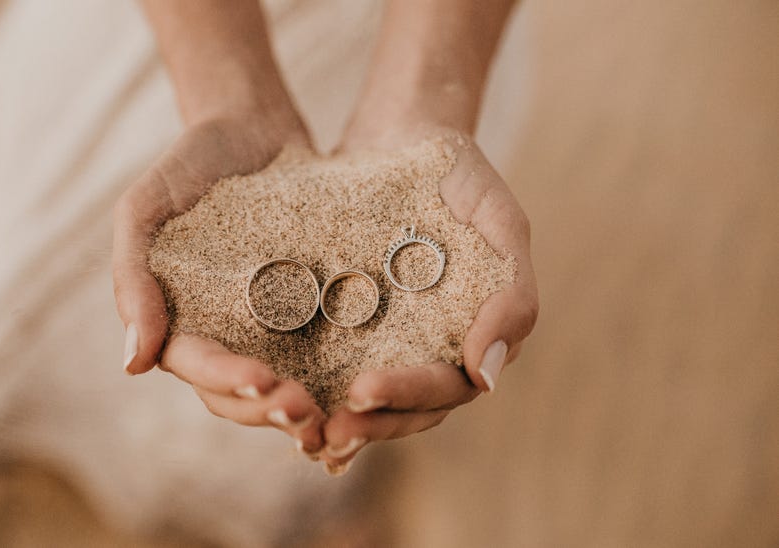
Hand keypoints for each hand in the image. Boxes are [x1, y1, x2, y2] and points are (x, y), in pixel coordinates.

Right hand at [113, 112, 327, 452]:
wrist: (250, 127)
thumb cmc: (187, 163)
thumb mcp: (145, 208)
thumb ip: (132, 278)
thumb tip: (133, 365)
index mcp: (179, 319)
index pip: (198, 366)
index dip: (227, 381)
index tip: (262, 383)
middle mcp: (224, 331)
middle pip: (240, 392)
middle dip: (269, 409)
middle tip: (307, 415)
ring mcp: (267, 324)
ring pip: (281, 384)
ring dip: (303, 408)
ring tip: (334, 417)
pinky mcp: (310, 307)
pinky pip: (321, 349)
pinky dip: (336, 375)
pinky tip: (364, 388)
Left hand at [320, 128, 538, 472]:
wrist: (404, 132)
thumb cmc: (461, 174)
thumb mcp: (500, 222)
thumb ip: (512, 296)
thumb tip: (487, 378)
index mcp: (474, 334)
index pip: (448, 387)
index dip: (408, 396)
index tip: (363, 392)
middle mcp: (432, 346)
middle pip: (406, 409)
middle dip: (367, 425)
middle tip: (325, 434)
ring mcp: (390, 337)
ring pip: (368, 399)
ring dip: (337, 420)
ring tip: (299, 431)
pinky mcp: (348, 321)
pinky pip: (330, 363)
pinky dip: (312, 387)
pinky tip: (276, 397)